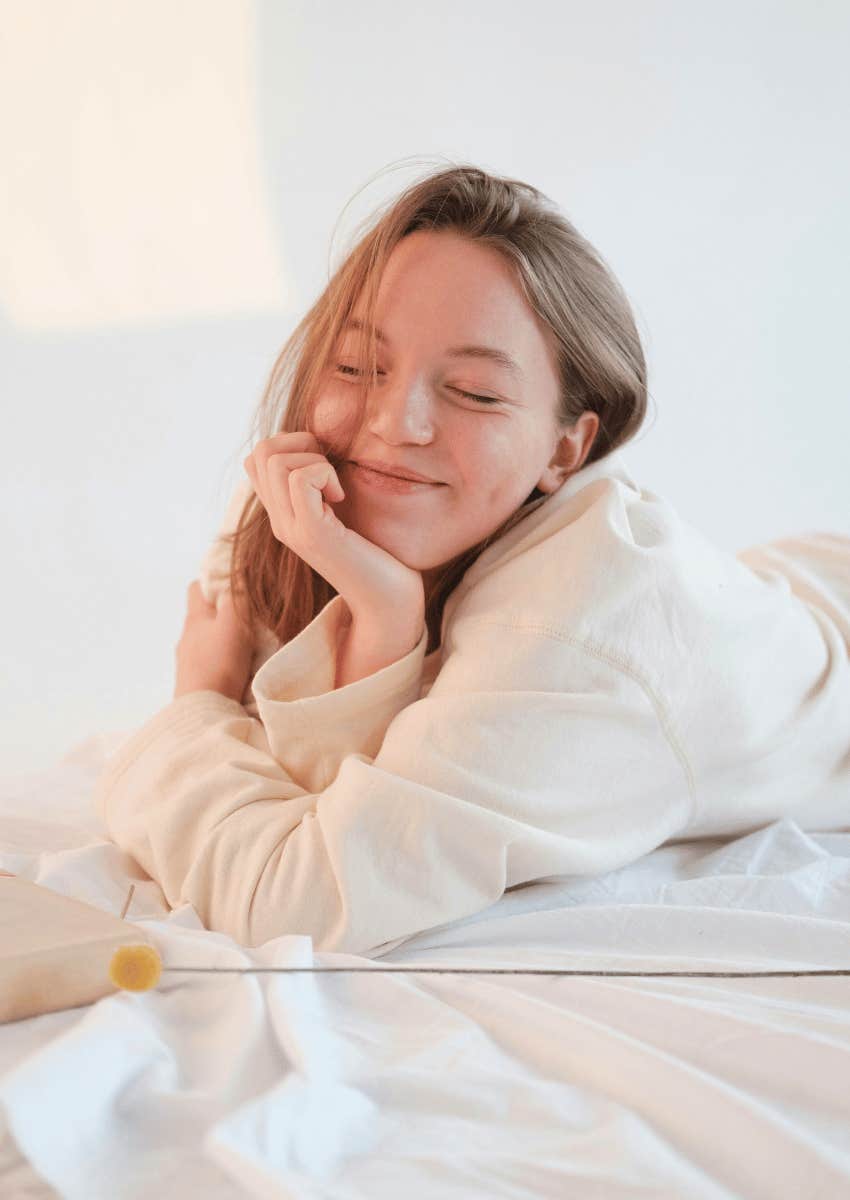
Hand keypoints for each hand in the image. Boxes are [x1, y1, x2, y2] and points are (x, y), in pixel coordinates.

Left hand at [174, 581, 254, 702]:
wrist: (205, 712)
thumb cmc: (219, 663)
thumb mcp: (233, 622)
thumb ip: (236, 597)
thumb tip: (236, 572)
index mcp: (194, 619)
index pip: (196, 588)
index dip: (213, 581)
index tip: (235, 582)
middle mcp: (187, 639)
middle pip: (204, 616)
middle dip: (224, 612)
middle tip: (249, 615)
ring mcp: (189, 663)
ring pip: (208, 641)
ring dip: (225, 639)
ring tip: (249, 644)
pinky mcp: (196, 684)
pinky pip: (211, 664)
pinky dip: (224, 661)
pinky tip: (240, 669)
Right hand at [243, 431, 424, 622]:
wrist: (388, 600)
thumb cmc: (378, 553)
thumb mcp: (344, 510)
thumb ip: (325, 486)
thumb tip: (322, 443)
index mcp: (283, 515)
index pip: (255, 460)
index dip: (289, 445)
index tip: (323, 466)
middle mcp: (280, 522)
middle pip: (260, 453)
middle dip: (300, 444)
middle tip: (330, 471)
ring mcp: (292, 529)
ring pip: (275, 462)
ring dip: (314, 460)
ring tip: (336, 489)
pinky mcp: (312, 534)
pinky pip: (300, 480)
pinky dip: (324, 474)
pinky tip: (341, 498)